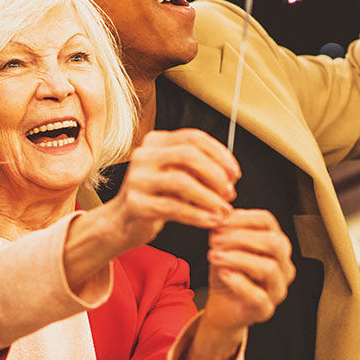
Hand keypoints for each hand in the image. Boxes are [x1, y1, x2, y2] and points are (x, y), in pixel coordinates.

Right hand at [104, 128, 238, 249]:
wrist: (124, 222)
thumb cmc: (157, 197)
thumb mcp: (176, 175)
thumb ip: (199, 169)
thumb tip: (231, 174)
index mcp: (155, 142)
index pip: (193, 138)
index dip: (219, 154)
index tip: (235, 173)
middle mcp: (143, 156)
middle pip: (188, 155)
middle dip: (215, 174)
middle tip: (230, 192)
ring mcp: (137, 179)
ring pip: (182, 181)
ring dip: (209, 197)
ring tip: (224, 210)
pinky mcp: (136, 203)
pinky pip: (174, 207)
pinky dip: (198, 215)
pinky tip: (211, 221)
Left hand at [202, 209, 295, 334]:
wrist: (221, 304)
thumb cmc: (227, 271)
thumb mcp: (223, 246)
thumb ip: (224, 230)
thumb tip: (220, 214)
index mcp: (275, 244)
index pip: (267, 221)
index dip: (243, 218)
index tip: (220, 220)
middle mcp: (283, 265)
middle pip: (274, 243)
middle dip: (241, 238)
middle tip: (215, 239)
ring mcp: (278, 289)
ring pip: (268, 268)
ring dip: (237, 258)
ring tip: (214, 255)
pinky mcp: (266, 310)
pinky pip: (259, 297)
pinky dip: (238, 283)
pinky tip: (223, 274)